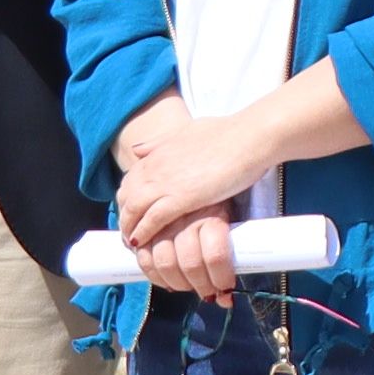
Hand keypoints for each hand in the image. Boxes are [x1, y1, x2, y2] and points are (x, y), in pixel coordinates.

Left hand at [114, 102, 271, 299]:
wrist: (249, 137)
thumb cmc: (227, 132)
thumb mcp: (188, 130)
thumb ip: (162, 141)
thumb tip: (138, 149)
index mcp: (157, 151)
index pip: (129, 180)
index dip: (126, 199)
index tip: (130, 213)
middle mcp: (155, 166)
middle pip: (126, 197)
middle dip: (124, 217)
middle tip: (128, 233)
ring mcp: (166, 182)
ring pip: (134, 210)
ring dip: (129, 229)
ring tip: (132, 244)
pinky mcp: (182, 197)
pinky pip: (152, 219)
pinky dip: (143, 232)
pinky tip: (141, 243)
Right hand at [132, 208, 240, 306]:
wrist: (192, 173)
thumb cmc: (216, 201)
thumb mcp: (230, 219)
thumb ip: (232, 254)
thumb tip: (226, 302)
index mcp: (212, 213)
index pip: (216, 256)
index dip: (220, 279)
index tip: (225, 291)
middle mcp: (187, 216)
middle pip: (190, 264)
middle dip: (201, 286)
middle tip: (207, 292)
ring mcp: (163, 219)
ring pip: (164, 262)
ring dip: (177, 283)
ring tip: (187, 286)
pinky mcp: (143, 221)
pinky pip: (143, 256)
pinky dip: (153, 274)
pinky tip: (164, 280)